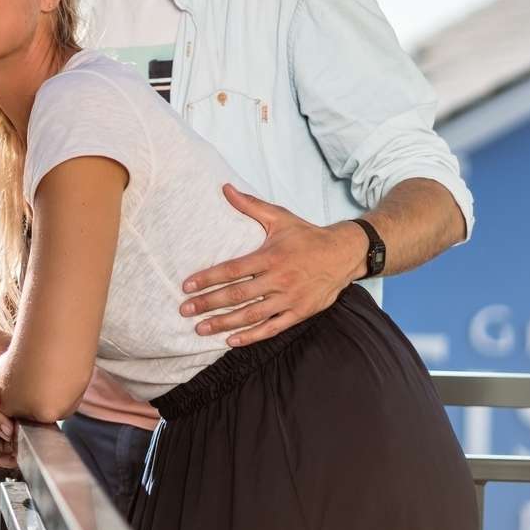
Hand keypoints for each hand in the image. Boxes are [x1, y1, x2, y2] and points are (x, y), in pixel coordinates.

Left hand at [180, 184, 366, 345]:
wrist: (344, 254)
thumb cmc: (307, 235)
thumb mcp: (280, 217)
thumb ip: (250, 205)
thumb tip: (226, 188)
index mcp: (270, 256)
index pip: (232, 270)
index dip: (208, 279)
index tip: (187, 286)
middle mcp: (279, 279)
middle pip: (237, 295)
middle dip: (209, 304)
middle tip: (185, 310)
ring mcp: (290, 298)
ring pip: (252, 315)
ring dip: (225, 323)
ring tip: (201, 328)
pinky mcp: (299, 312)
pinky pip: (273, 328)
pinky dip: (252, 336)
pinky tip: (231, 340)